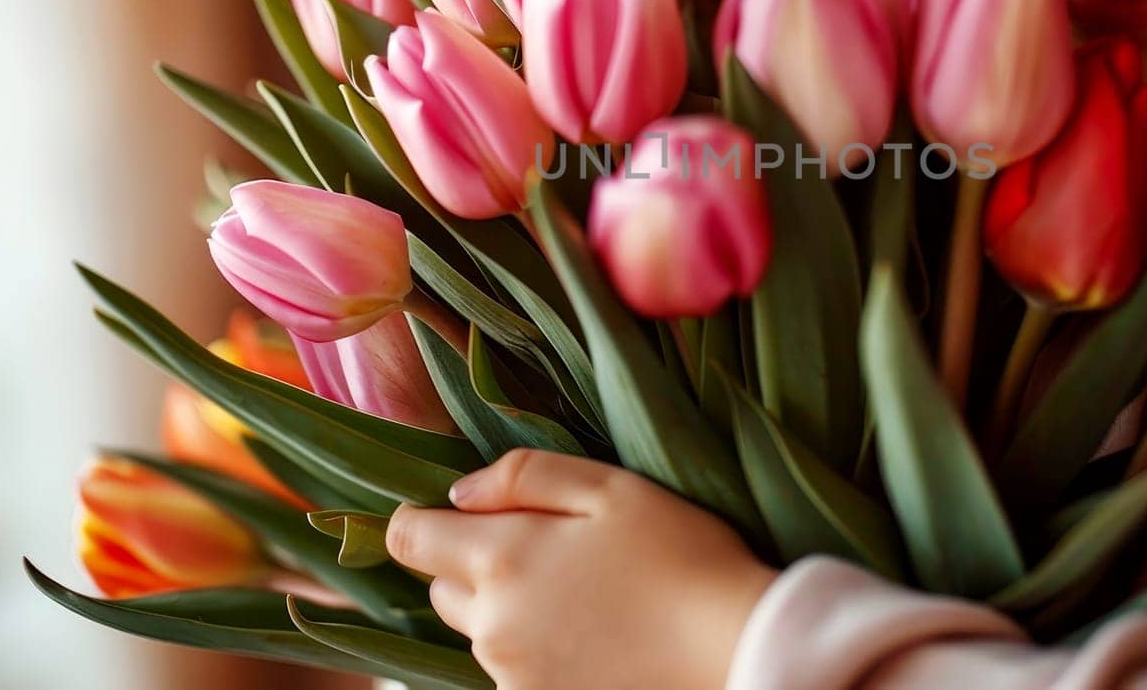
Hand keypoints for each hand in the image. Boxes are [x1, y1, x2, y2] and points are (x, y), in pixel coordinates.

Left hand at [386, 449, 778, 689]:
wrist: (734, 645)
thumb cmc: (679, 554)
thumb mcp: (609, 487)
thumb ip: (522, 476)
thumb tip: (458, 492)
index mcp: (502, 559)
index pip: (411, 538)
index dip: (422, 517)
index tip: (456, 509)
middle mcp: (493, 626)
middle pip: (442, 587)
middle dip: (473, 561)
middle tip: (545, 545)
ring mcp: (513, 675)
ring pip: (480, 630)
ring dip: (508, 606)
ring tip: (581, 590)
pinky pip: (512, 668)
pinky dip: (535, 647)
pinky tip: (590, 631)